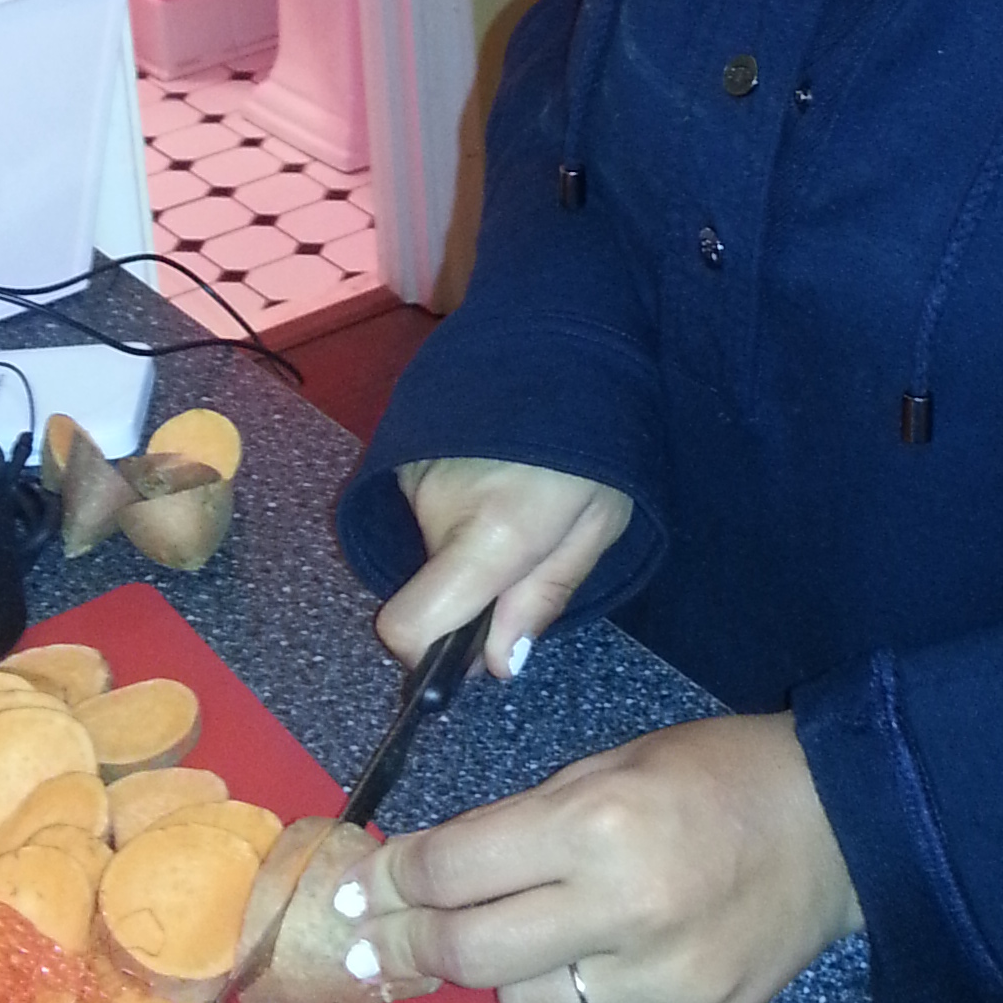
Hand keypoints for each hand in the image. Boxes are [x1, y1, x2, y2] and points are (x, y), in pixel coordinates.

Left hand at [334, 714, 862, 1002]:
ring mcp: (663, 985)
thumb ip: (521, 823)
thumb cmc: (717, 775)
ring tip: (505, 950)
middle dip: (406, 943)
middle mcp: (626, 911)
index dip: (393, 879)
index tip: (363, 889)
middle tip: (374, 941)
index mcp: (602, 825)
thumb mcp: (612, 764)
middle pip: (471, 953)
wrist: (837, 826)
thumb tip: (423, 874)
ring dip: (495, 982)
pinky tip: (555, 995)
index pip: (458, 869)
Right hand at [378, 457, 633, 681]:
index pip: (409, 626)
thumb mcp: (599, 524)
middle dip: (474, 590)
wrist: (563, 337)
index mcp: (491, 534)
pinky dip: (457, 507)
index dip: (426, 656)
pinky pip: (426, 508)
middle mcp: (436, 508)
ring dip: (468, 543)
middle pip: (433, 588)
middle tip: (529, 552)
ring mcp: (413, 475)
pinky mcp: (403, 448)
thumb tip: (496, 665)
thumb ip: (544, 596)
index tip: (465, 652)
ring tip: (520, 498)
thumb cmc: (598, 436)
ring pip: (431, 548)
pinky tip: (497, 475)